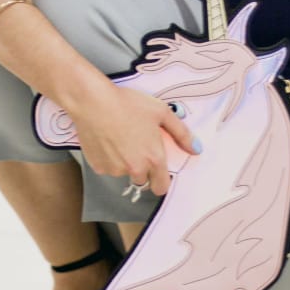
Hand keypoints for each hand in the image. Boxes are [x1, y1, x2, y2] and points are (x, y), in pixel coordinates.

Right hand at [70, 81, 198, 196]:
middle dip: (142, 170)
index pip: (161, 187)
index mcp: (153, 158)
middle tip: (137, 148)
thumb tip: (196, 149)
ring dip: (124, 163)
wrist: (94, 102)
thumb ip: (181, 133)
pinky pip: (107, 168)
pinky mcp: (98, 166)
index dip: (161, 181)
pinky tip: (107, 140)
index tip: (158, 173)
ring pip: (124, 173)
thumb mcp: (161, 112)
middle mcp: (135, 168)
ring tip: (120, 139)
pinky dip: (108, 159)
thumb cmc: (127, 104)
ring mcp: (115, 169)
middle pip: (142, 182)